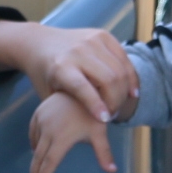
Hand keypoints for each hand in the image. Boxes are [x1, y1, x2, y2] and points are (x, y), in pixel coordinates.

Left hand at [0, 21, 138, 123]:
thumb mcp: (49, 96)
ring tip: (119, 106)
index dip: (95, 104)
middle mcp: (76, 51)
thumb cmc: (45, 77)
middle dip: (115, 101)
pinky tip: (132, 91)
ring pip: (119, 69)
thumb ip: (67, 111)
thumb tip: (83, 137)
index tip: (105, 120)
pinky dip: (130, 76)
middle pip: (107, 78)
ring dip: (124, 92)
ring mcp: (91, 40)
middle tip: (112, 117)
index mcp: (60, 68)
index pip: (81, 87)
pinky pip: (124, 58)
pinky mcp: (102, 35)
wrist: (39, 43)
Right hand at [28, 92, 115, 172]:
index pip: (50, 162)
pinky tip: (35, 150)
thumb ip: (104, 153)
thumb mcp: (99, 132)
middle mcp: (48, 129)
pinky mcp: (38, 113)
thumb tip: (113, 171)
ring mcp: (41, 120)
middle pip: (38, 156)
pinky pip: (33, 132)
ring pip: (35, 144)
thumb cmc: (92, 112)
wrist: (82, 87)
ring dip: (34, 159)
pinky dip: (33, 143)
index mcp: (62, 137)